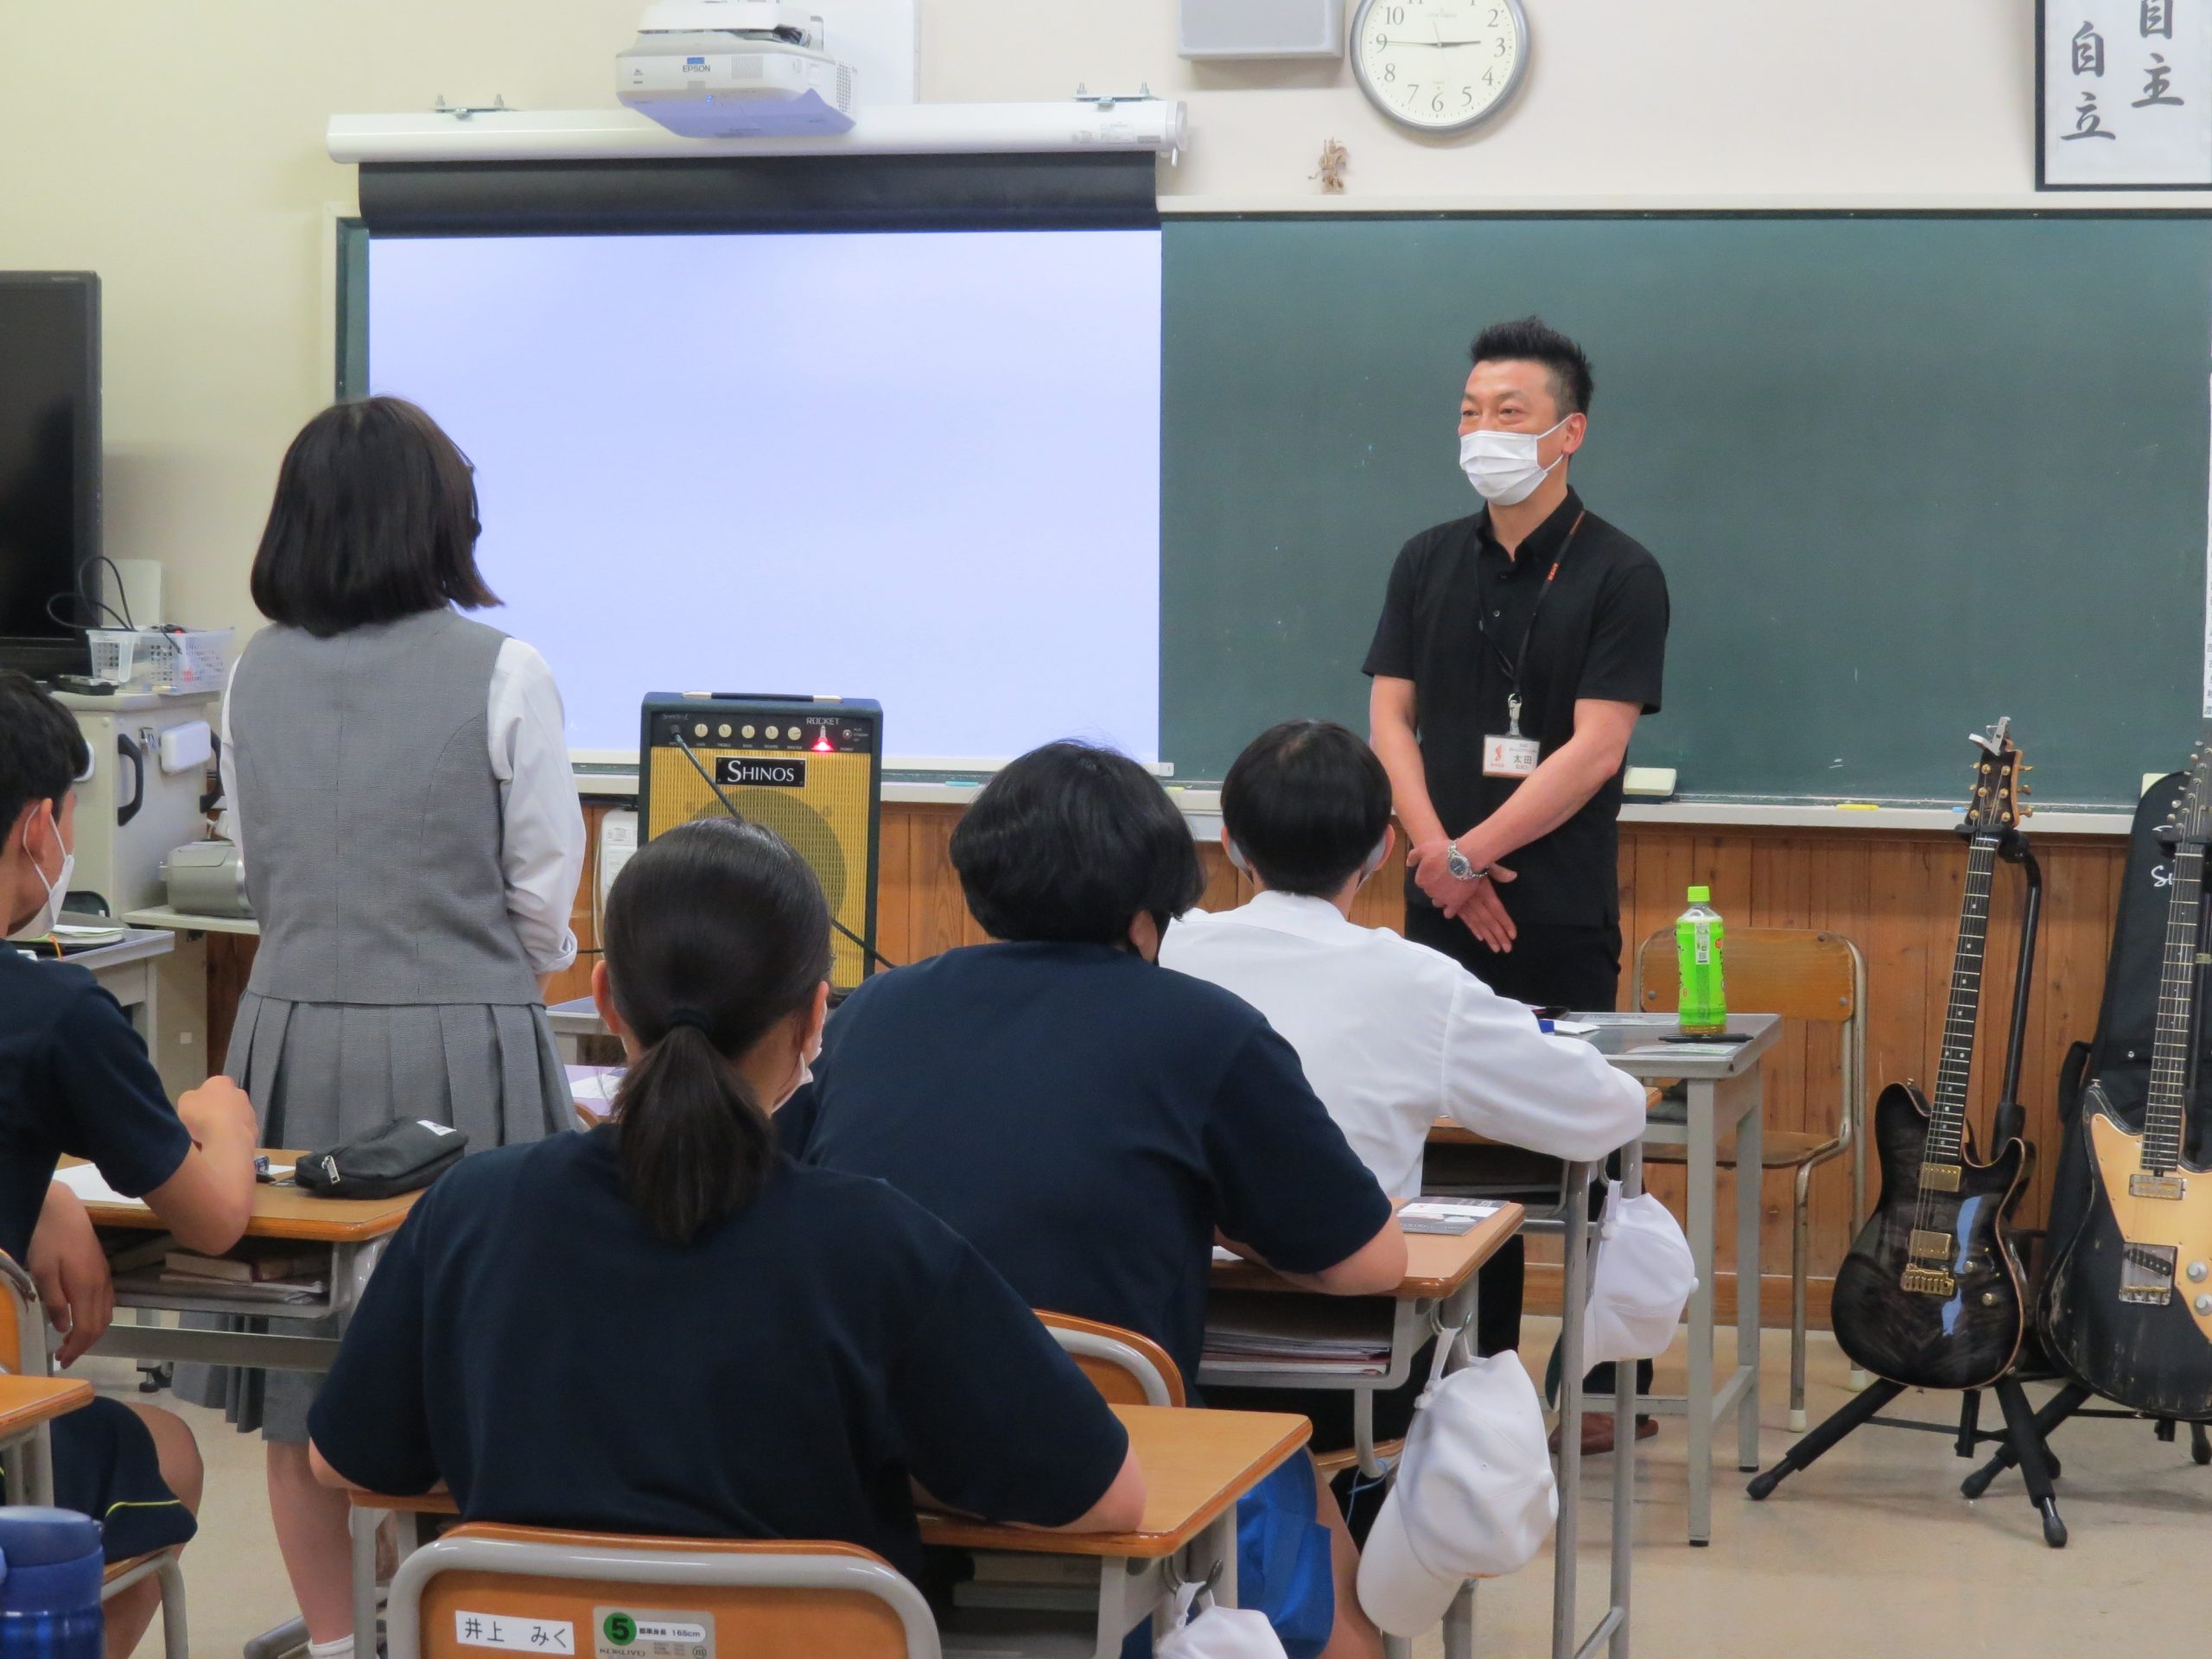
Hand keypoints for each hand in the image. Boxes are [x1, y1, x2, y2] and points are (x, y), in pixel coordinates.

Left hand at [28, 1184, 112, 1366]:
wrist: (62, 1212)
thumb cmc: (48, 1241)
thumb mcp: (43, 1273)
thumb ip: (54, 1302)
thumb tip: (63, 1327)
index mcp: (86, 1288)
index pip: (87, 1328)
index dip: (77, 1348)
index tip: (62, 1361)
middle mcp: (101, 1286)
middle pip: (100, 1324)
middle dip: (85, 1344)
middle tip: (65, 1356)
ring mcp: (104, 1277)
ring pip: (106, 1314)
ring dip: (92, 1332)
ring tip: (72, 1341)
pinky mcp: (103, 1270)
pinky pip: (107, 1302)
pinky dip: (97, 1318)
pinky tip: (82, 1318)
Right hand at [177, 1076, 257, 1150]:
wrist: (226, 1138)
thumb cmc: (202, 1114)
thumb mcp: (185, 1101)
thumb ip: (191, 1098)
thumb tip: (197, 1101)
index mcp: (222, 1082)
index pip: (213, 1085)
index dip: (204, 1097)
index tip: (196, 1109)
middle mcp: (240, 1093)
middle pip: (226, 1101)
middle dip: (217, 1110)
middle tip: (203, 1123)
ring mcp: (250, 1111)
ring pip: (235, 1116)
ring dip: (226, 1123)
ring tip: (212, 1137)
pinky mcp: (254, 1129)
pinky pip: (240, 1131)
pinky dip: (233, 1136)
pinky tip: (223, 1144)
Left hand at [1408, 836, 1486, 914]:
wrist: (1466, 857)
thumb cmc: (1444, 851)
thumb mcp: (1425, 848)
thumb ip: (1414, 856)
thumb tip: (1408, 864)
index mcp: (1421, 879)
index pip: (1422, 881)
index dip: (1430, 876)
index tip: (1438, 871)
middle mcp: (1429, 891)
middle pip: (1430, 891)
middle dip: (1436, 886)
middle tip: (1447, 878)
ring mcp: (1441, 898)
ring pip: (1438, 902)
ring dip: (1442, 898)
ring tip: (1452, 889)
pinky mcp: (1454, 903)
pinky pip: (1449, 913)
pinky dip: (1449, 911)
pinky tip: (1453, 905)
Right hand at [1446, 860, 1518, 951]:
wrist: (1444, 859)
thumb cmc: (1466, 857)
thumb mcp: (1486, 863)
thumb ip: (1500, 872)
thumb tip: (1513, 876)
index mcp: (1484, 891)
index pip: (1498, 910)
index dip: (1506, 923)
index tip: (1513, 935)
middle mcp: (1475, 901)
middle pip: (1489, 921)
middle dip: (1498, 936)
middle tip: (1507, 949)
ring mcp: (1465, 905)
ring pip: (1478, 923)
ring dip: (1488, 936)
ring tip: (1497, 948)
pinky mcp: (1456, 905)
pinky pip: (1466, 920)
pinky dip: (1474, 929)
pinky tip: (1480, 937)